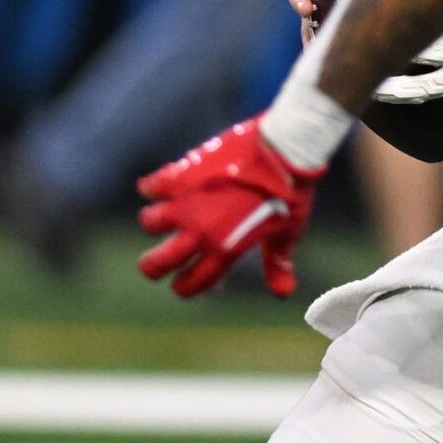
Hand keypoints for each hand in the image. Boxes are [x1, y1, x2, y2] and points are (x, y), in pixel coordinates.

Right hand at [137, 118, 324, 297]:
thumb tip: (282, 293)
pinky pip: (152, 186)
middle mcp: (202, 231)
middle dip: (152, 266)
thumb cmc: (292, 193)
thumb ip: (277, 263)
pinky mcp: (183, 174)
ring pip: (149, 222)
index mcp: (225, 249)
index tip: (181, 282)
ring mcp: (189, 203)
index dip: (183, 286)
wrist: (288, 149)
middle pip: (155, 263)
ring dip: (154, 220)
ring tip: (165, 214)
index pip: (191, 283)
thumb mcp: (287, 232)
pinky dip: (153, 186)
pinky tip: (161, 185)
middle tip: (157, 260)